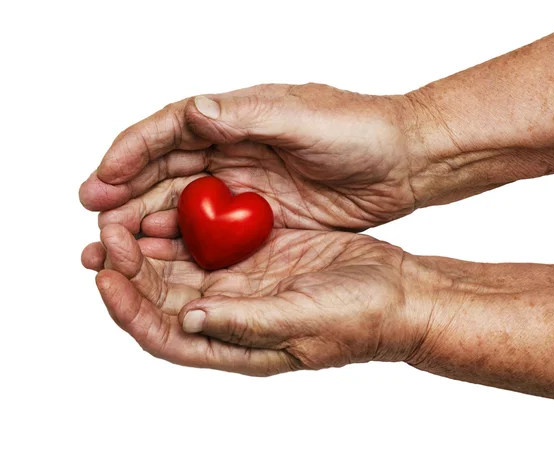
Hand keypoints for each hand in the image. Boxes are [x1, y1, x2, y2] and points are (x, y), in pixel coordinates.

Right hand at [79, 83, 427, 232]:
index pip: (168, 132)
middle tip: (96, 224)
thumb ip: (249, 117)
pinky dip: (183, 243)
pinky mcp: (261, 217)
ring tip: (115, 246)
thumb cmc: (362, 132)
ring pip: (182, 204)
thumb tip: (193, 109)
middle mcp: (233, 150)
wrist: (404, 162)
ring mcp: (244, 186)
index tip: (100, 182)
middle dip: (126, 195)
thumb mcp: (306, 120)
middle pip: (165, 172)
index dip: (129, 155)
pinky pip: (211, 231)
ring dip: (147, 223)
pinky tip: (162, 258)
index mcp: (237, 118)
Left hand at [82, 224, 426, 374]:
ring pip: (180, 266)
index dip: (129, 310)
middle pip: (161, 298)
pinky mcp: (259, 253)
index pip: (165, 335)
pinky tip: (173, 204)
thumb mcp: (303, 322)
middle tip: (104, 237)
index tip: (106, 278)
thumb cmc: (360, 318)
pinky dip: (188, 225)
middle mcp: (231, 313)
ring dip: (149, 246)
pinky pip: (211, 239)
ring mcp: (244, 281)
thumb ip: (246, 323)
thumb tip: (190, 319)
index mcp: (235, 342)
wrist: (397, 291)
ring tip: (123, 218)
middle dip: (128, 270)